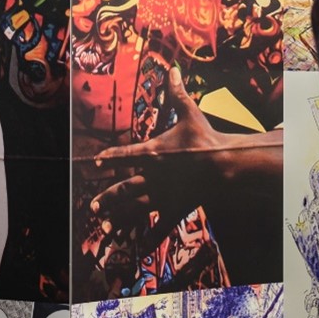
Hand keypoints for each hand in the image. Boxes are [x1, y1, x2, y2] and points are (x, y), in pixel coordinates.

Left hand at [89, 68, 281, 224]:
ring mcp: (162, 194)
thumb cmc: (205, 138)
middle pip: (123, 188)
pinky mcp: (176, 207)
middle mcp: (151, 176)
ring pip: (135, 209)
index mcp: (151, 152)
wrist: (224, 164)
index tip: (97, 162)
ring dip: (119, 218)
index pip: (123, 154)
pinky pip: (161, 225)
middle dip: (107, 197)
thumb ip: (176, 93)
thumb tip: (173, 69)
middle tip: (94, 206)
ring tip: (105, 227)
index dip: (110, 157)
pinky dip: (151, 237)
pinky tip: (140, 247)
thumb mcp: (188, 113)